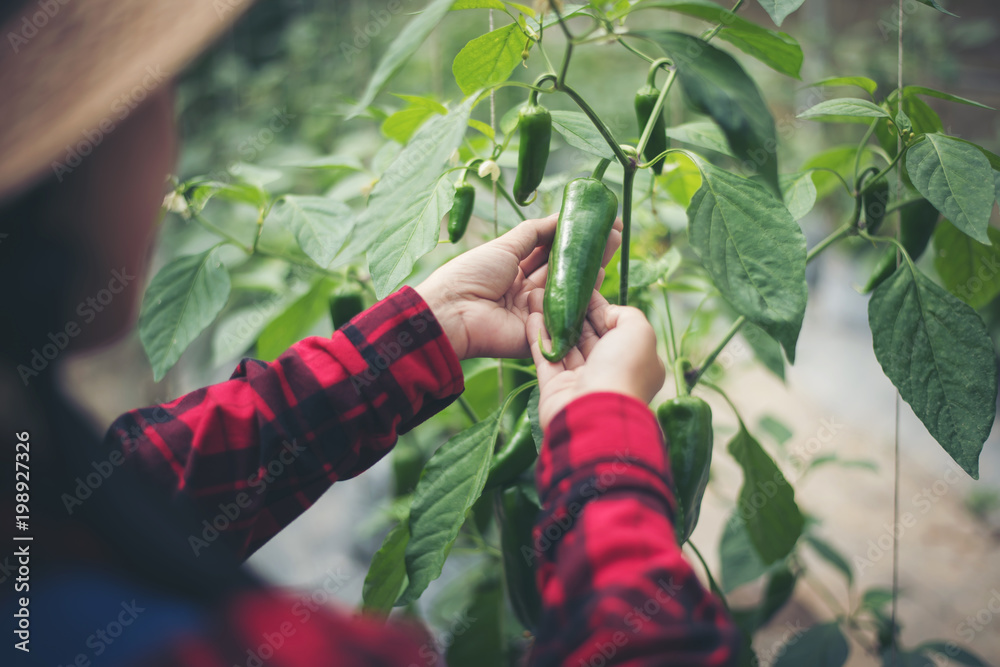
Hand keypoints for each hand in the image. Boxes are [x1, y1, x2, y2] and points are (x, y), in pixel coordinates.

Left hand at [415, 214, 621, 359]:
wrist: (454, 312)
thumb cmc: (471, 275)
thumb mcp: (504, 246)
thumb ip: (533, 233)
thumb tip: (559, 217)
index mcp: (511, 270)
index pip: (547, 252)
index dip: (569, 237)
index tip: (594, 221)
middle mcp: (525, 291)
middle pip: (562, 269)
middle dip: (587, 250)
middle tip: (613, 231)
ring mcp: (535, 312)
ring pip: (567, 288)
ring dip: (590, 267)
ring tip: (612, 243)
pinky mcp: (542, 332)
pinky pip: (565, 313)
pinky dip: (582, 296)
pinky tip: (601, 274)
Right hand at [527, 290, 664, 429]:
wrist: (595, 414)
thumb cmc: (623, 370)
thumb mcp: (639, 332)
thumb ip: (627, 315)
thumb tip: (608, 313)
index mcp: (634, 360)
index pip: (615, 327)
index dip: (599, 306)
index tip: (583, 287)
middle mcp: (608, 370)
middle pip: (588, 335)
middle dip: (572, 311)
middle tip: (557, 288)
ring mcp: (581, 381)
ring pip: (565, 344)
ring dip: (552, 320)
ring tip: (538, 297)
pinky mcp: (555, 388)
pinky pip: (546, 357)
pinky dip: (539, 338)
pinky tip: (532, 316)